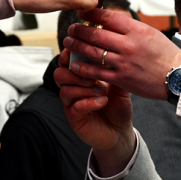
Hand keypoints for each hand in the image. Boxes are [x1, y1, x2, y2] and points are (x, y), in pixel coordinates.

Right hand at [55, 49, 136, 176]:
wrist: (121, 130)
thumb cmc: (118, 104)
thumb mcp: (119, 84)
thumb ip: (112, 69)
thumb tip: (112, 51)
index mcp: (80, 76)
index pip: (67, 61)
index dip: (70, 54)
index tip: (82, 50)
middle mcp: (72, 88)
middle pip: (59, 74)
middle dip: (75, 72)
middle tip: (93, 76)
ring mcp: (71, 104)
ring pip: (65, 90)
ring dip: (84, 88)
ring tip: (102, 91)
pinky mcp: (74, 119)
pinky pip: (74, 108)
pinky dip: (89, 102)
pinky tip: (102, 102)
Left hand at [62, 8, 180, 100]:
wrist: (177, 76)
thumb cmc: (163, 52)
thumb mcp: (149, 32)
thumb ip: (128, 26)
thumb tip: (108, 17)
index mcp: (136, 30)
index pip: (107, 17)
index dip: (90, 13)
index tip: (81, 12)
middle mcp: (128, 45)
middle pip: (95, 34)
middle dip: (79, 30)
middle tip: (71, 28)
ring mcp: (123, 62)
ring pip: (92, 52)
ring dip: (76, 46)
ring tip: (68, 42)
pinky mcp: (121, 79)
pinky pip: (96, 73)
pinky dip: (82, 68)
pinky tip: (74, 64)